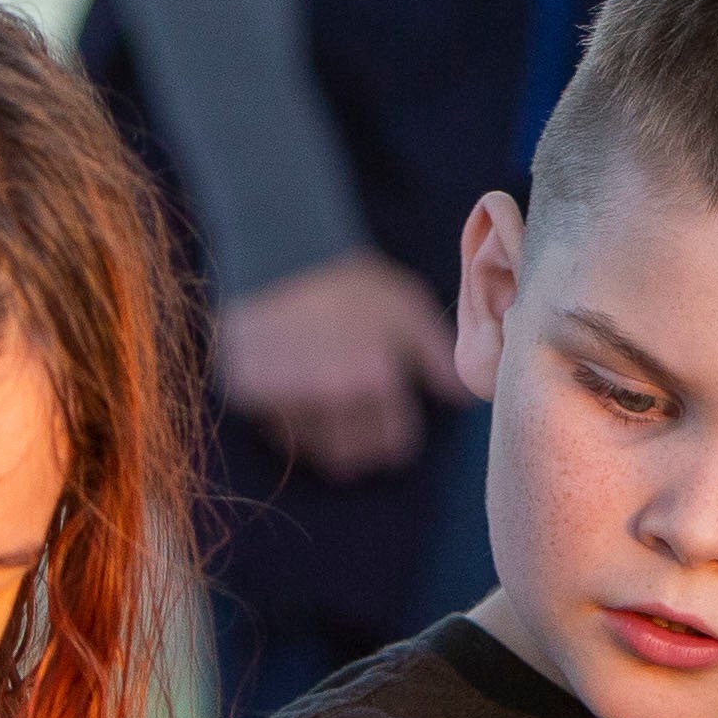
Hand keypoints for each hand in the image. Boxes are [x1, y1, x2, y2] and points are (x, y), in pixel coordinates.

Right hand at [215, 248, 461, 479]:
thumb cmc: (346, 282)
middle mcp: (337, 400)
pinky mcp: (256, 401)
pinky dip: (294, 426)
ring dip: (329, 442)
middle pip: (358, 456)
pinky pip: (284, 435)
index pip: (397, 443)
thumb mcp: (404, 305)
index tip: (392, 421)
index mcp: (377, 380)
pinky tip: (298, 395)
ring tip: (331, 409)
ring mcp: (292, 402)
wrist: (273, 261)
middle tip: (362, 420)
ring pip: (320, 452)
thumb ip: (435, 354)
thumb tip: (462, 398)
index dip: (398, 433)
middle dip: (364, 445)